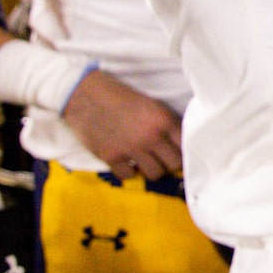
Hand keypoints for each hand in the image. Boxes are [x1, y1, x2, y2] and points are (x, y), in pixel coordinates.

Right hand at [63, 71, 182, 181]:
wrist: (86, 95)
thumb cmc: (120, 96)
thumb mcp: (151, 104)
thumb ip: (167, 122)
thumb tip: (181, 141)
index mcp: (163, 120)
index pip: (186, 145)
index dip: (185, 150)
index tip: (180, 152)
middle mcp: (150, 137)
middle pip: (174, 164)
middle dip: (171, 163)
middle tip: (164, 159)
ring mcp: (131, 149)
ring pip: (155, 174)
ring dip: (152, 169)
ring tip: (147, 161)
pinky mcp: (111, 157)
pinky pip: (129, 176)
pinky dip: (129, 172)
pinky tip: (128, 162)